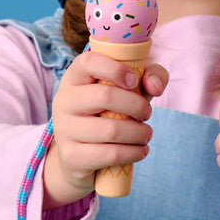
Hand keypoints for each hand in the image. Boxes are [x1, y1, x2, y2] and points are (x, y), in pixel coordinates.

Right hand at [43, 52, 168, 206]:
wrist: (78, 157)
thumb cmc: (107, 114)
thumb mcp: (126, 91)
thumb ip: (147, 77)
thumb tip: (155, 86)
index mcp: (74, 78)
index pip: (88, 61)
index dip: (115, 68)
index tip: (134, 81)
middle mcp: (64, 101)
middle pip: (105, 96)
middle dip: (137, 106)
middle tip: (147, 114)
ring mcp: (64, 130)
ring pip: (111, 130)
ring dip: (139, 133)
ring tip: (146, 134)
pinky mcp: (71, 156)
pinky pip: (110, 154)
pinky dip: (133, 153)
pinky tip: (141, 150)